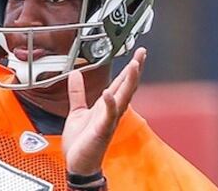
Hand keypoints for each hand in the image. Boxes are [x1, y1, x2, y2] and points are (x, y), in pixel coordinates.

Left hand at [61, 47, 146, 174]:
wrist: (78, 163)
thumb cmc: (81, 141)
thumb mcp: (77, 111)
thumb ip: (77, 92)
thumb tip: (75, 74)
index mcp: (106, 105)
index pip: (121, 83)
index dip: (129, 68)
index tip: (138, 54)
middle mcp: (111, 111)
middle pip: (127, 87)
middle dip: (135, 70)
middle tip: (142, 53)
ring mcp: (108, 121)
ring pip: (123, 98)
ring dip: (128, 82)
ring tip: (134, 65)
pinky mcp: (102, 130)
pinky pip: (108, 116)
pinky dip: (109, 104)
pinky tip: (108, 93)